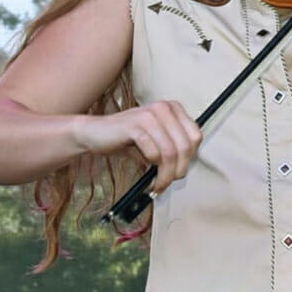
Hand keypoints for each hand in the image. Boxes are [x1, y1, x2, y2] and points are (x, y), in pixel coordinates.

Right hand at [73, 99, 201, 194]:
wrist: (96, 133)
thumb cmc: (127, 138)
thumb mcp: (156, 140)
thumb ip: (173, 148)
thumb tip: (183, 170)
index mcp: (172, 108)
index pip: (195, 137)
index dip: (189, 158)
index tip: (179, 171)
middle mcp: (164, 108)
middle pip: (184, 146)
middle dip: (178, 170)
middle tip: (167, 182)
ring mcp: (150, 115)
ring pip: (170, 152)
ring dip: (165, 174)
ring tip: (157, 184)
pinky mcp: (135, 125)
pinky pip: (153, 152)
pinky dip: (151, 168)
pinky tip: (146, 173)